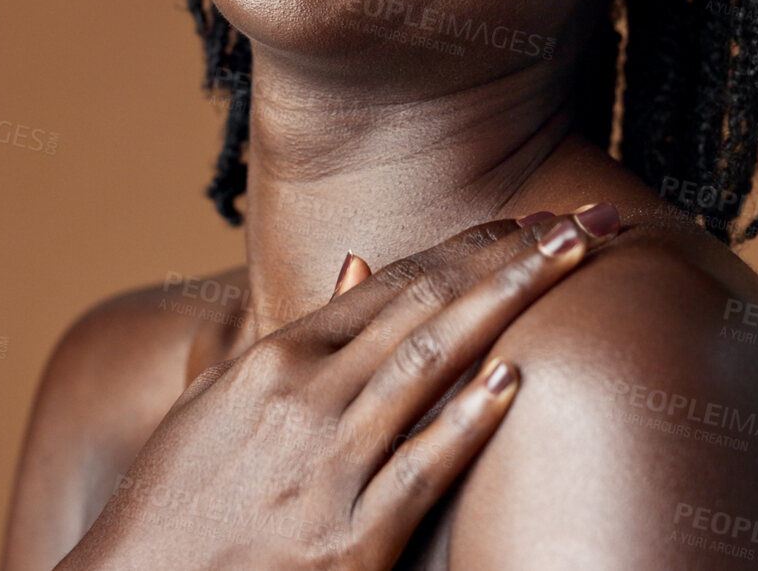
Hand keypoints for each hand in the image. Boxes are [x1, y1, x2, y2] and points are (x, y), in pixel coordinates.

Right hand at [56, 203, 623, 570]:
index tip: (525, 221)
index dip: (466, 247)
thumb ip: (299, 335)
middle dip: (508, 258)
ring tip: (571, 260)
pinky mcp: (347, 542)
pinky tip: (514, 381)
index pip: (391, 284)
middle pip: (425, 307)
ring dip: (508, 304)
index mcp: (274, 361)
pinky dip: (467, 423)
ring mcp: (327, 468)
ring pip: (432, 365)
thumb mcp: (221, 402)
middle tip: (580, 219)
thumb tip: (359, 262)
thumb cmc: (177, 504)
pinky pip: (419, 471)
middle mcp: (304, 400)